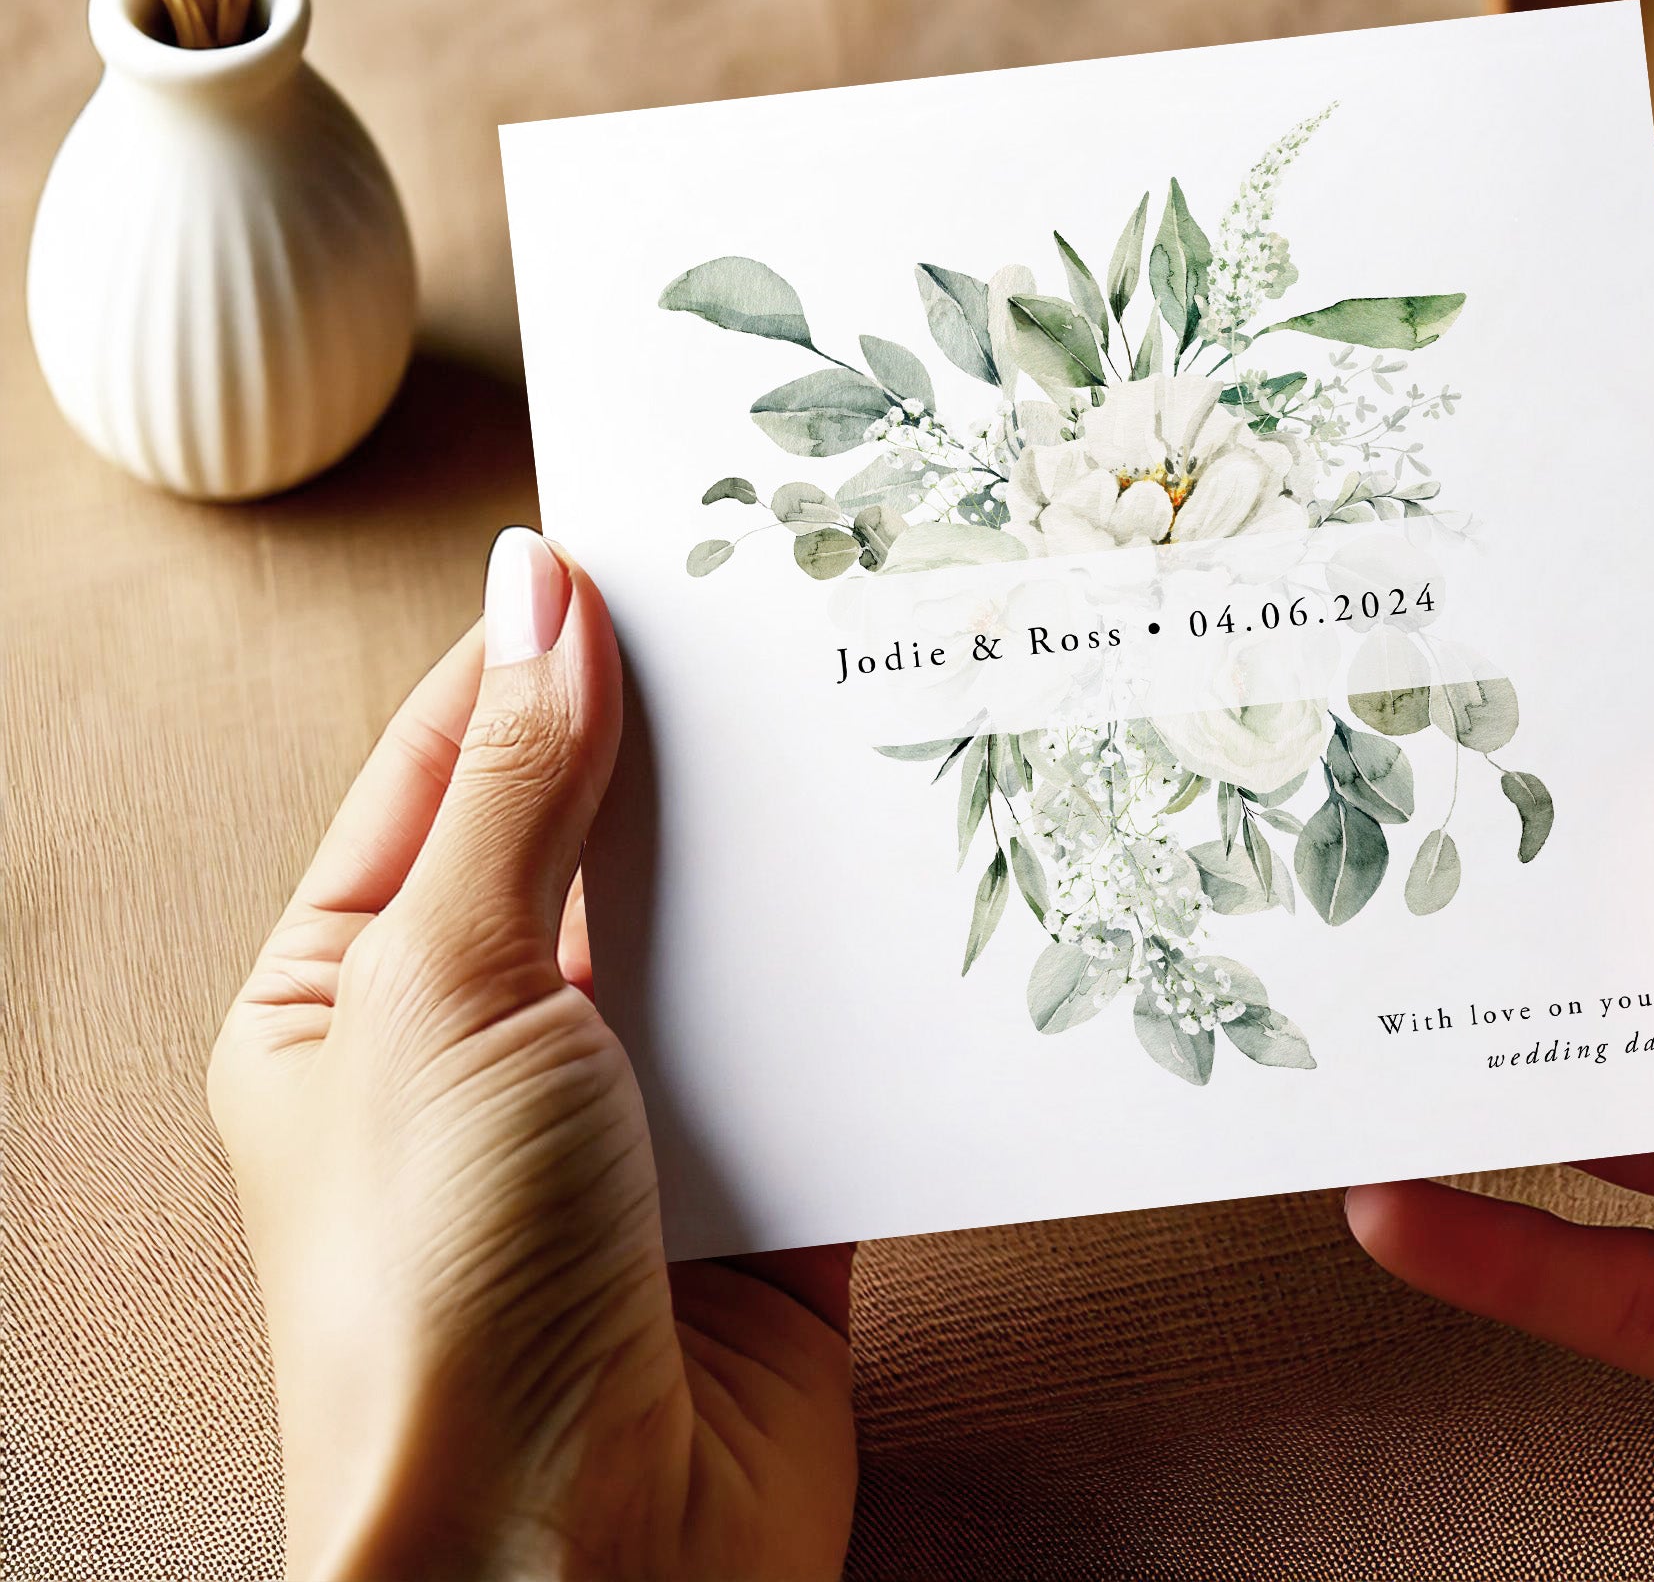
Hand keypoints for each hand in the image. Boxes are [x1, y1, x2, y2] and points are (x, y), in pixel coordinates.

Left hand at [209, 529, 855, 1581]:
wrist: (583, 1571)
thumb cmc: (440, 1296)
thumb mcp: (447, 990)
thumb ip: (518, 787)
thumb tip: (541, 590)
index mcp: (352, 994)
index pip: (452, 767)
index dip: (541, 651)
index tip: (648, 552)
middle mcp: (486, 1046)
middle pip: (595, 840)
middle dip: (683, 747)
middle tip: (787, 621)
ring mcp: (627, 1118)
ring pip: (718, 936)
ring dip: (783, 861)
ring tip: (869, 729)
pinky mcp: (757, 1185)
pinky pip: (817, 1045)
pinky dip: (862, 984)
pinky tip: (922, 900)